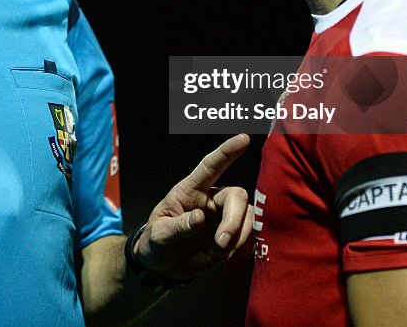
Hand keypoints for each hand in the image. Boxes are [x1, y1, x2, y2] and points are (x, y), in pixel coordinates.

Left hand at [134, 134, 253, 280]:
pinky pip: (250, 236)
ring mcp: (223, 218)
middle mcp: (211, 200)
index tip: (243, 139)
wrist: (162, 267)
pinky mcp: (232, 237)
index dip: (226, 152)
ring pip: (248, 215)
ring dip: (240, 235)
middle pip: (237, 195)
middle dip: (233, 220)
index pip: (210, 166)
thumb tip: (200, 218)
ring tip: (223, 253)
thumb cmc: (156, 242)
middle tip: (221, 244)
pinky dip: (244, 248)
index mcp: (190, 190)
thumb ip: (178, 226)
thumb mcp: (159, 234)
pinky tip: (229, 258)